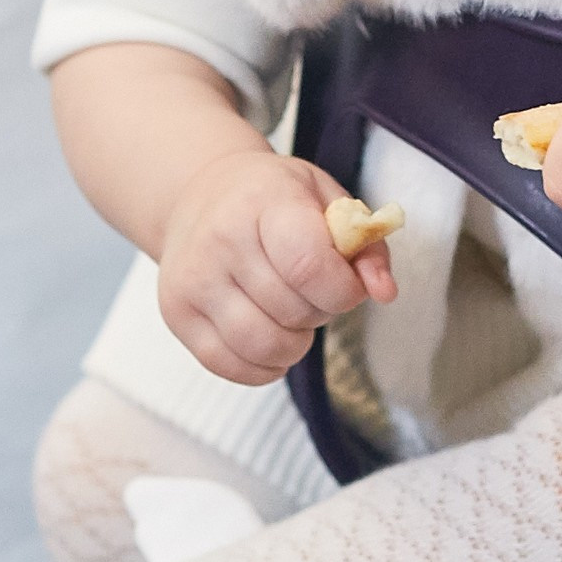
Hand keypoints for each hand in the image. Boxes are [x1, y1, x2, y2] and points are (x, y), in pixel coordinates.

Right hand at [158, 149, 396, 386]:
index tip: (348, 285)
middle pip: (292, 310)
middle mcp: (220, 239)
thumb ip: (366, 245)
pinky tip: (271, 339)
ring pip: (263, 345)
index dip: (343, 289)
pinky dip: (264, 366)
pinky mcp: (176, 314)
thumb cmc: (273, 198)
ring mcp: (192, 279)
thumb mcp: (327, 198)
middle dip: (320, 311)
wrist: (199, 194)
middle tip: (313, 289)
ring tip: (292, 314)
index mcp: (263, 200)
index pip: (309, 265)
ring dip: (295, 343)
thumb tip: (384, 293)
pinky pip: (231, 367)